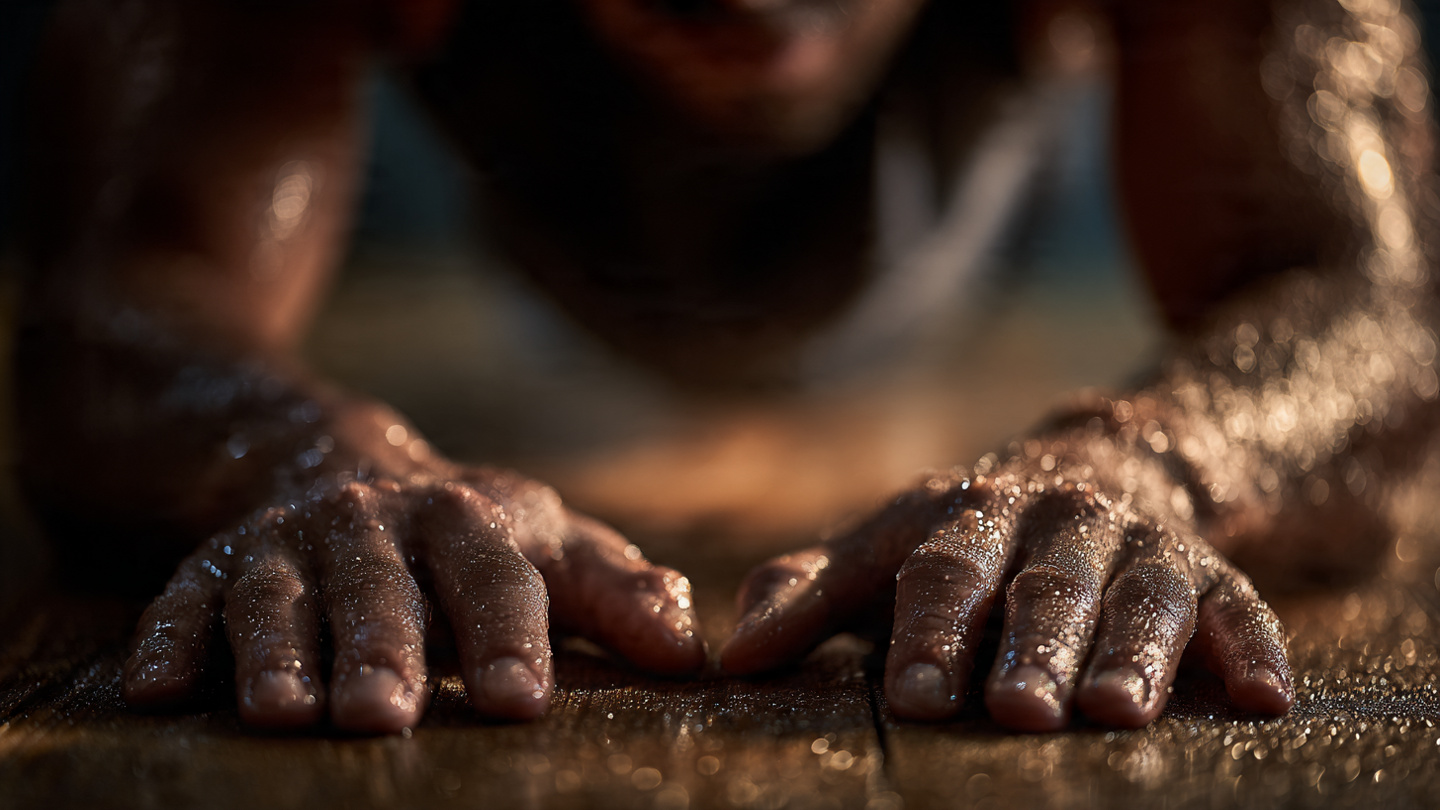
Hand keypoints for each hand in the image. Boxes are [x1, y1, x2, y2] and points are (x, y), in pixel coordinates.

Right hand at [122, 464, 704, 731]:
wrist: (338, 460)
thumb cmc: (472, 535)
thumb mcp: (552, 546)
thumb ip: (618, 594)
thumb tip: (688, 650)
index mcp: (469, 517)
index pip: (497, 577)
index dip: (509, 635)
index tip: (519, 702)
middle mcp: (375, 522)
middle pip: (380, 584)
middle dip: (381, 646)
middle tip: (385, 717)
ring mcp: (289, 540)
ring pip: (277, 590)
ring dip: (275, 649)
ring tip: (281, 715)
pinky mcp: (214, 562)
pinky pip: (182, 595)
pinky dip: (166, 637)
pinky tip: (154, 691)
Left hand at [720, 435, 1293, 730]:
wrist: (1097, 466)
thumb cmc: (964, 541)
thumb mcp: (884, 550)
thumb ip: (810, 593)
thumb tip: (734, 654)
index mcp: (961, 514)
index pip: (939, 571)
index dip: (928, 633)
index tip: (913, 696)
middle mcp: (1051, 517)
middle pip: (1040, 586)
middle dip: (1028, 649)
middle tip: (1017, 709)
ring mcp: (1133, 539)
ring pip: (1136, 593)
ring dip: (1129, 651)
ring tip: (1116, 710)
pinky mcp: (1207, 567)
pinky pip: (1237, 602)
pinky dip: (1251, 647)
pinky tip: (1263, 699)